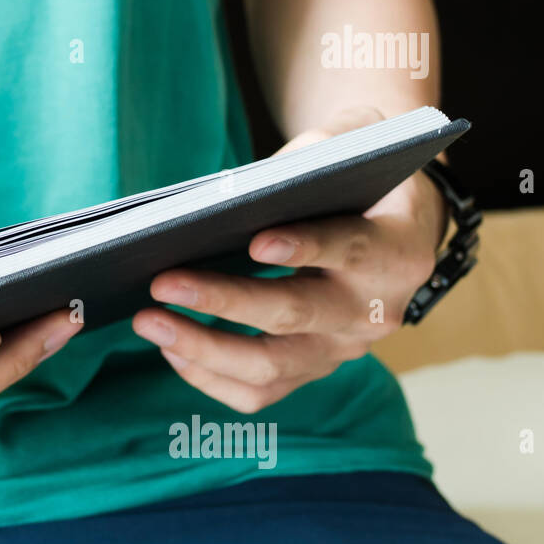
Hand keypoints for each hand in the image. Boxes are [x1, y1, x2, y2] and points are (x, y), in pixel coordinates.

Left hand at [132, 106, 446, 413]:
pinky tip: (170, 346)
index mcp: (395, 250)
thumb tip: (228, 194)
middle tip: (162, 282)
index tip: (255, 242)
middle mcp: (375, 310)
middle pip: (295, 314)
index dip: (304, 248)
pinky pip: (258, 392)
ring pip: (271, 365)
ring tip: (148, 320)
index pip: (349, 249)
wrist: (391, 224)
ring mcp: (344, 349)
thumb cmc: (353, 178)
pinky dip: (209, 376)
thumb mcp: (346, 150)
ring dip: (203, 347)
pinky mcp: (313, 370)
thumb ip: (305, 160)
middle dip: (225, 300)